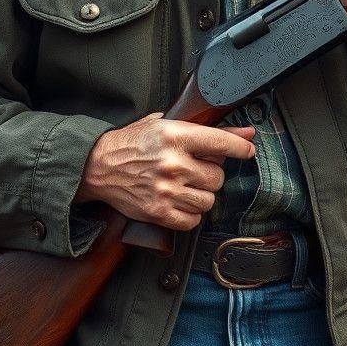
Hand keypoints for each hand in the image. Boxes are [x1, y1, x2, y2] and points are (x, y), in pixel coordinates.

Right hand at [74, 112, 256, 230]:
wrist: (98, 166)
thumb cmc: (132, 143)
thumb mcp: (166, 125)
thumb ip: (206, 130)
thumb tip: (245, 133)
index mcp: (175, 136)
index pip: (221, 142)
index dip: (240, 147)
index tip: (248, 150)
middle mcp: (173, 163)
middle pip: (217, 177)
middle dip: (210, 174)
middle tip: (195, 169)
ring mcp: (167, 190)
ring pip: (208, 200)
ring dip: (201, 195)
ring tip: (185, 186)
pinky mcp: (159, 212)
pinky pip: (193, 220)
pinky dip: (190, 214)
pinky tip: (179, 201)